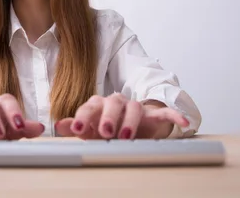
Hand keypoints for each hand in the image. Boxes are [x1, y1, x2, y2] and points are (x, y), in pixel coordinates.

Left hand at [54, 93, 188, 138]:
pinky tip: (182, 122)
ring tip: (125, 136)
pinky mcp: (152, 115)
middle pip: (113, 102)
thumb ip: (75, 126)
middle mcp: (117, 102)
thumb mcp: (89, 128)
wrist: (129, 125)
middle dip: (108, 117)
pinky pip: (164, 112)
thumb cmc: (106, 126)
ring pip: (135, 107)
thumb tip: (58, 125)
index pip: (90, 106)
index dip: (83, 116)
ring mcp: (135, 107)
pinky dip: (173, 115)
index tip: (78, 129)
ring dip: (130, 121)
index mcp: (99, 104)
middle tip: (105, 132)